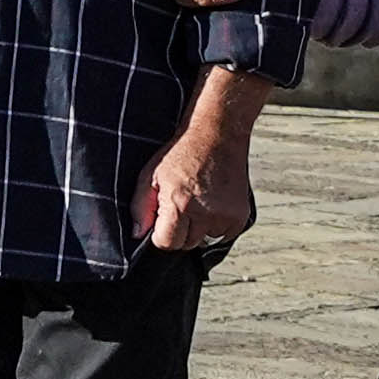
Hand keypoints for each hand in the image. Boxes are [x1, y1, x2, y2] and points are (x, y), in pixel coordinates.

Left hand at [138, 132, 254, 250]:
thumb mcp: (150, 175)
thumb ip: (140, 208)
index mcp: (180, 204)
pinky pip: (224, 235)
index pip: (167, 243)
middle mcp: (205, 214)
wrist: (217, 134)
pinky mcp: (240, 216)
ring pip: (205, 240)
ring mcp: (225, 216)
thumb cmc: (182, 153)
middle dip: (180, 230)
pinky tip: (212, 204)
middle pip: (186, 244)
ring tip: (198, 202)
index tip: (163, 219)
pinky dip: (217, 225)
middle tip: (182, 205)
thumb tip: (138, 234)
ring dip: (200, 228)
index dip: (161, 234)